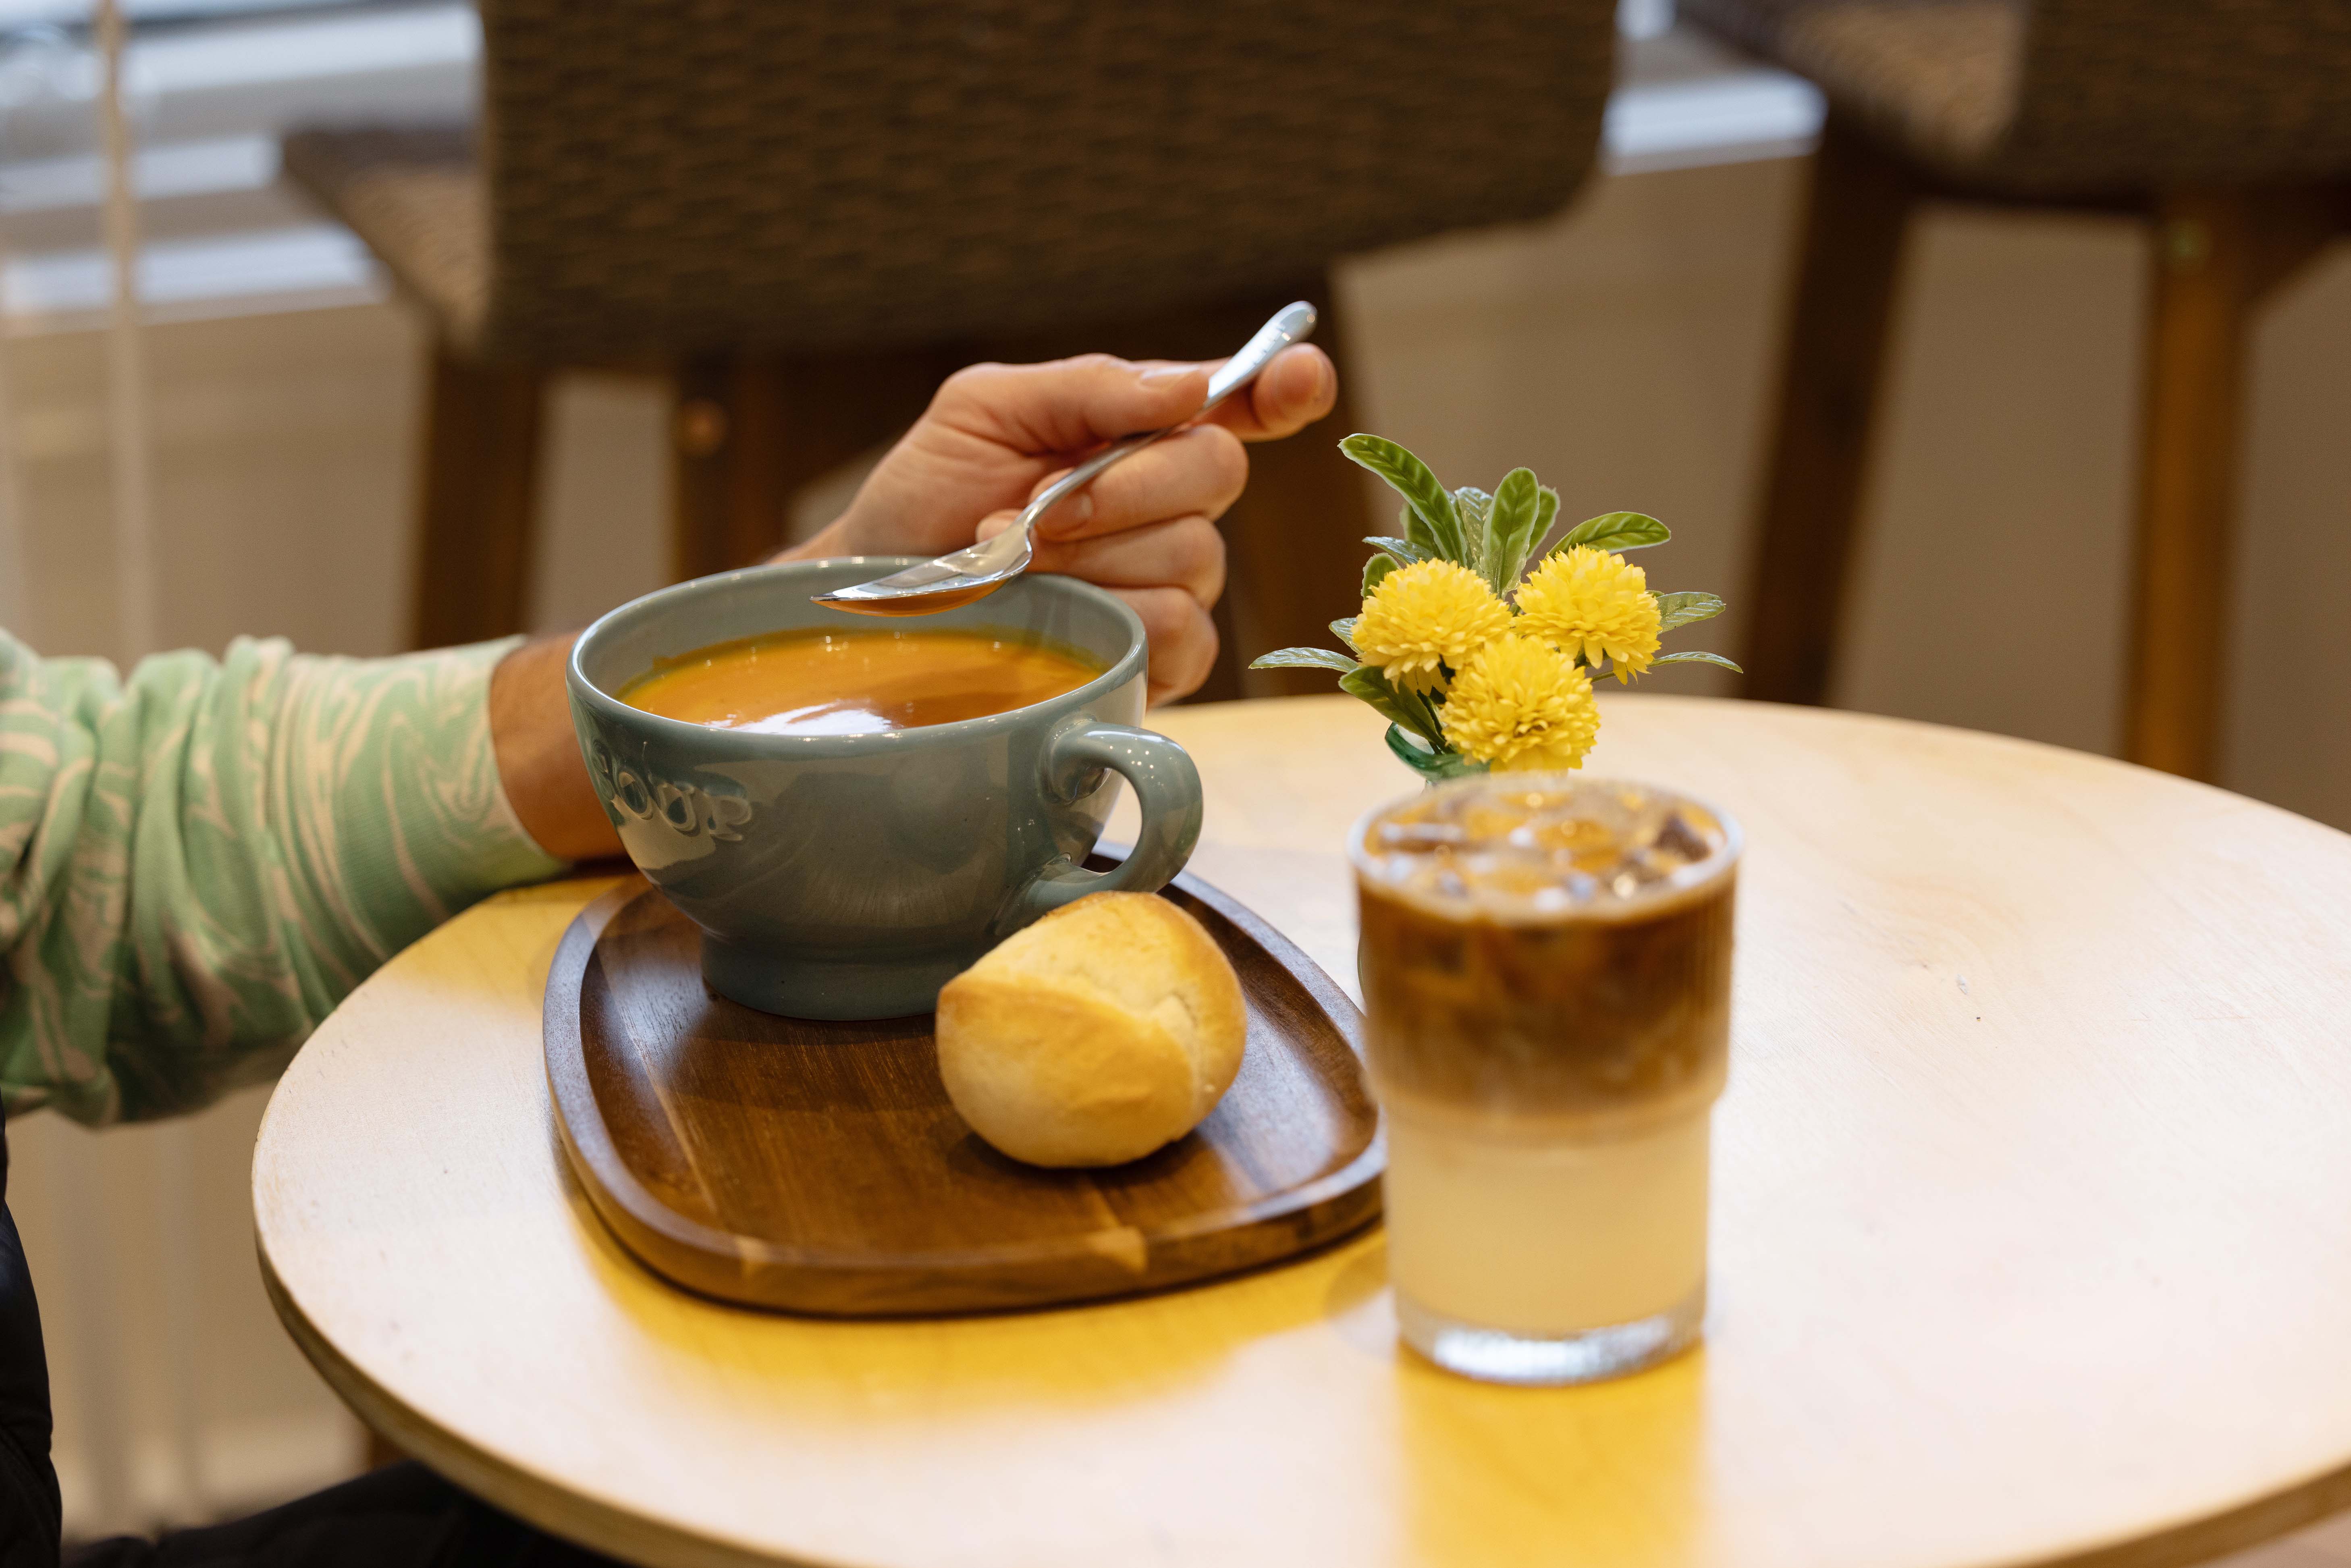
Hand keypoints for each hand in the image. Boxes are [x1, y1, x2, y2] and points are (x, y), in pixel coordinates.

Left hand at [781, 346, 1337, 703]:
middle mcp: (1174, 504)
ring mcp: (1173, 583)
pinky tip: (1060, 620)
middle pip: (1216, 471)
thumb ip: (1087, 388)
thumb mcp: (985, 409)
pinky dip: (1119, 626)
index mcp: (1141, 431)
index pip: (1240, 404)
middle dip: (1121, 486)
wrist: (874, 598)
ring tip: (1018, 570)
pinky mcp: (1162, 661)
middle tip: (1035, 511)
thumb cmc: (929, 496)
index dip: (1283, 387)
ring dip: (1093, 562)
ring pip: (1193, 557)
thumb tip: (1190, 387)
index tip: (1299, 379)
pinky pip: (1185, 635)